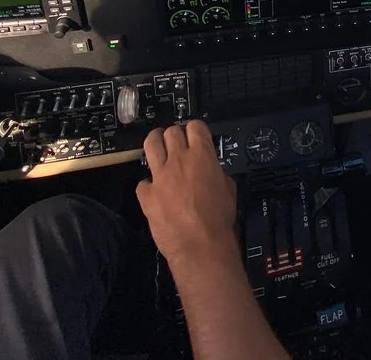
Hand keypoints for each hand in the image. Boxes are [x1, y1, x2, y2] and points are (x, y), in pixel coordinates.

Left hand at [136, 121, 237, 274]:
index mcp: (203, 156)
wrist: (200, 245)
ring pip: (150, 144)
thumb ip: (216, 172)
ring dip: (155, 144)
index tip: (195, 136)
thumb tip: (210, 170)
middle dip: (174, 136)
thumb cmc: (219, 219)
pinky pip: (142, 182)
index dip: (195, 130)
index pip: (195, 126)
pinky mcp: (146, 194)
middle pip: (171, 132)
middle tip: (176, 144)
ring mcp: (159, 176)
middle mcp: (179, 160)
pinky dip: (149, 185)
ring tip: (157, 149)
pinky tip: (155, 192)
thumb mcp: (228, 188)